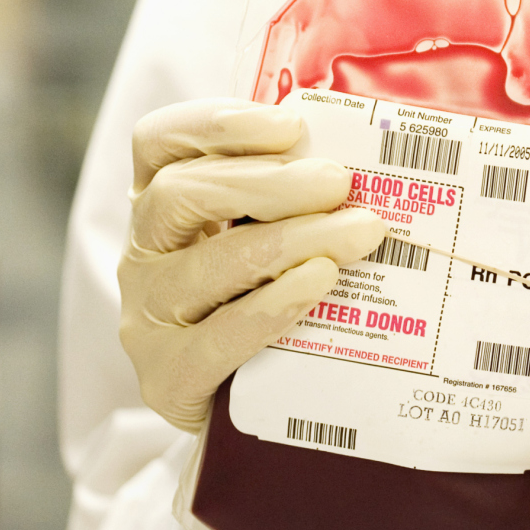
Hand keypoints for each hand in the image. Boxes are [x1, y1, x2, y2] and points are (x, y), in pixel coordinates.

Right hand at [119, 98, 384, 433]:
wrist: (244, 405)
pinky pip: (217, 338)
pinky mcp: (168, 379)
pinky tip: (319, 283)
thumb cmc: (265, 297)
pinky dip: (273, 306)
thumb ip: (301, 193)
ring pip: (206, 265)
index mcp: (161, 204)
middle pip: (181, 196)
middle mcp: (143, 254)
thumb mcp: (271, 235)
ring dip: (289, 241)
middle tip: (338, 182)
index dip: (216, 125)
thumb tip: (386, 152)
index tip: (289, 124)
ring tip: (357, 233)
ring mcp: (147, 318)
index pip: (159, 143)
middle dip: (268, 183)